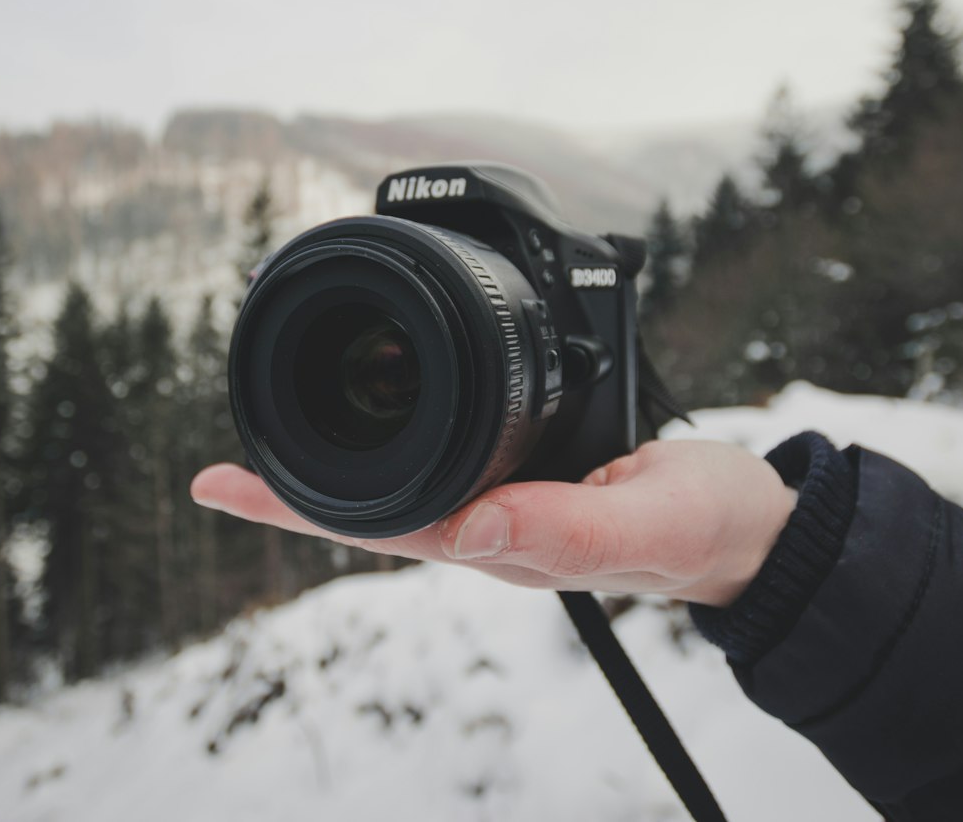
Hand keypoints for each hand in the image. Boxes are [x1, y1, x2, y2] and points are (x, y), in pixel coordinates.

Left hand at [189, 440, 796, 606]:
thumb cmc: (703, 526)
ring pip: (403, 488)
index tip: (226, 484)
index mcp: (503, 540)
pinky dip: (400, 437)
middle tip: (213, 474)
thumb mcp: (648, 519)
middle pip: (371, 509)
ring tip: (269, 444)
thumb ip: (569, 525)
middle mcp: (490, 526)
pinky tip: (380, 421)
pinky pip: (447, 461)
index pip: (381, 527)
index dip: (300, 507)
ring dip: (335, 465)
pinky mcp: (529, 476)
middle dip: (292, 490)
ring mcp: (505, 506)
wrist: (748, 526)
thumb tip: (473, 527)